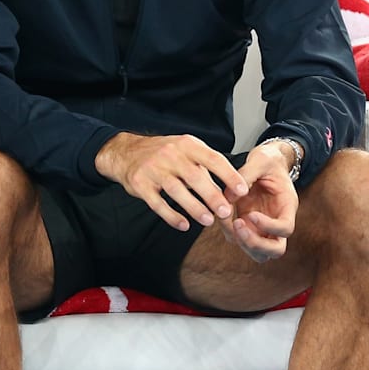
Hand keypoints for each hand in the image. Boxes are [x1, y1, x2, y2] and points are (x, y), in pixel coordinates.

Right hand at [96, 133, 248, 231]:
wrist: (126, 152)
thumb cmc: (164, 154)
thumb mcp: (186, 151)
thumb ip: (206, 167)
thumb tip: (231, 189)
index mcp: (187, 145)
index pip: (213, 158)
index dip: (229, 175)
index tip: (242, 190)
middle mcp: (170, 154)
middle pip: (194, 176)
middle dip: (212, 195)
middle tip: (225, 212)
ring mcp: (153, 169)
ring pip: (176, 190)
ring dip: (194, 207)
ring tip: (208, 221)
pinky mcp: (140, 184)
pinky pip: (157, 202)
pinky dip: (171, 215)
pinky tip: (183, 225)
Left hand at [218, 142, 297, 262]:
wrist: (265, 163)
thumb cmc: (268, 161)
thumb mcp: (261, 159)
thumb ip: (246, 174)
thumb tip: (229, 195)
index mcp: (287, 205)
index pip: (286, 228)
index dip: (270, 227)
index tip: (251, 214)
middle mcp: (277, 221)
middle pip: (276, 250)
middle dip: (256, 244)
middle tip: (238, 225)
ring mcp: (263, 228)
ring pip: (259, 254)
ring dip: (243, 244)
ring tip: (230, 223)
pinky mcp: (249, 226)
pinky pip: (240, 241)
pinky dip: (229, 234)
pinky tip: (222, 216)